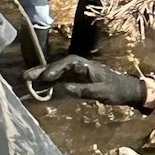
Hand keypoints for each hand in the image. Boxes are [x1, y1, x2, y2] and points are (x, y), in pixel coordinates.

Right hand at [24, 56, 144, 105]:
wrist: (128, 90)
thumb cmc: (116, 89)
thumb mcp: (101, 91)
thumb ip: (82, 90)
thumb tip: (64, 88)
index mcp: (86, 65)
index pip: (68, 63)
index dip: (56, 69)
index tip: (47, 76)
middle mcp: (79, 66)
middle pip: (58, 66)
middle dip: (42, 71)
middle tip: (26, 76)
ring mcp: (77, 73)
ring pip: (57, 73)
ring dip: (43, 77)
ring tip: (27, 80)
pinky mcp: (77, 80)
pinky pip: (60, 80)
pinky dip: (50, 84)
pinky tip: (39, 87)